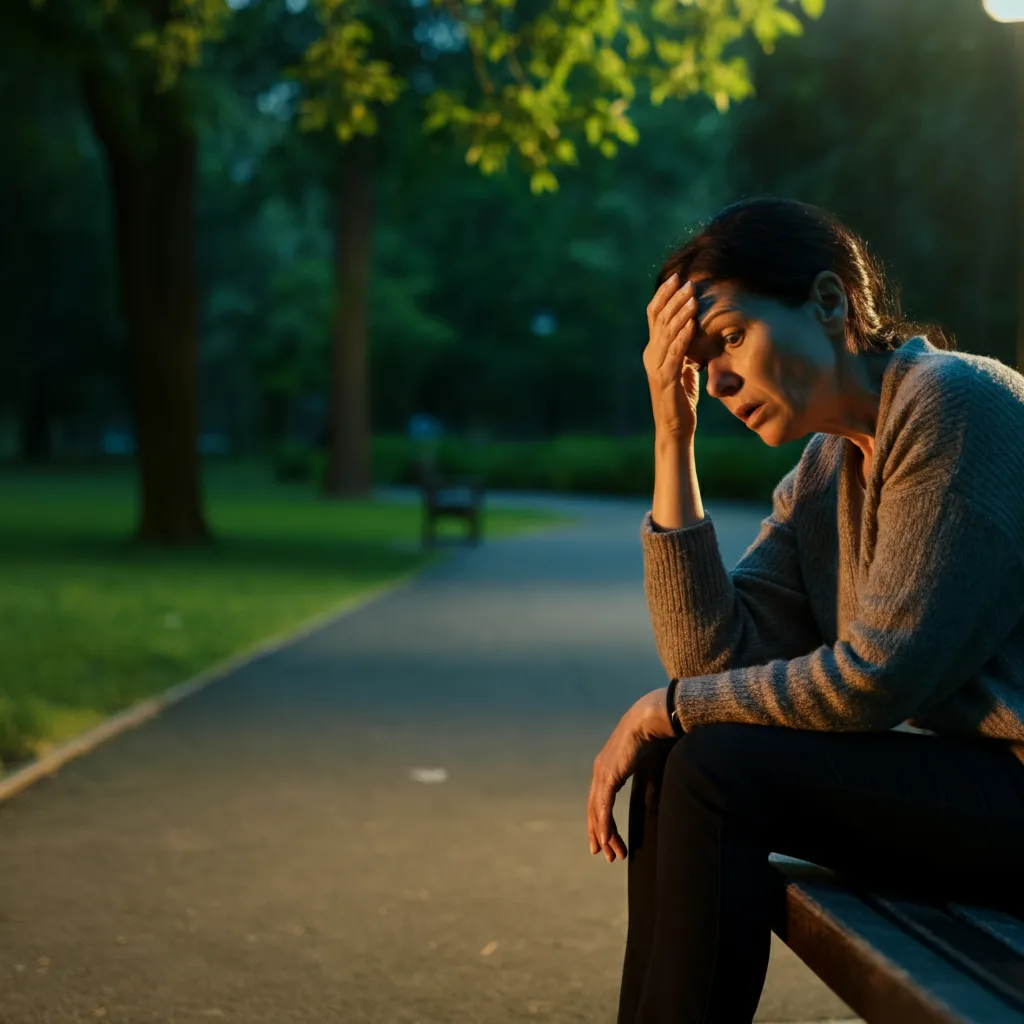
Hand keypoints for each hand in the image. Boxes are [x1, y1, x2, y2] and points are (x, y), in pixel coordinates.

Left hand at [588, 688, 675, 862]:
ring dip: (604, 834)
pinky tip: (606, 839)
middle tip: (605, 855)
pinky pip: (604, 805)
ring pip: (598, 811)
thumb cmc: (652, 740)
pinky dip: (604, 824)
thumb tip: (650, 806)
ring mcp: (602, 774)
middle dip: (601, 833)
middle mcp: (601, 772)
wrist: (649, 720)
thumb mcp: (648, 769)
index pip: (601, 802)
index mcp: (608, 770)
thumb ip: (647, 788)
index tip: (608, 841)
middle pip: (596, 810)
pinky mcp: (609, 775)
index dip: (603, 822)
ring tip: (609, 854)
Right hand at [644, 275, 700, 439]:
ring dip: (680, 313)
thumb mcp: (683, 368)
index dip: (664, 296)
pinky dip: (683, 337)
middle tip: (687, 281)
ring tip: (692, 296)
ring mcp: (656, 367)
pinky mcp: (666, 379)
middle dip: (674, 298)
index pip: (655, 316)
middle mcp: (651, 355)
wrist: (673, 428)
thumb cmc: (681, 399)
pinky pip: (675, 353)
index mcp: (653, 351)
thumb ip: (683, 349)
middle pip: (660, 320)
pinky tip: (691, 324)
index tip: (676, 278)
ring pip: (667, 334)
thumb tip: (693, 330)